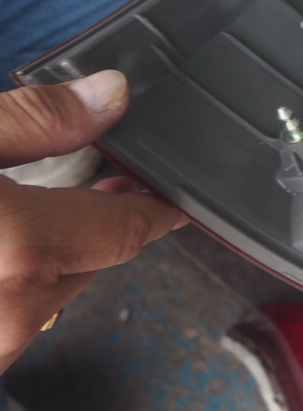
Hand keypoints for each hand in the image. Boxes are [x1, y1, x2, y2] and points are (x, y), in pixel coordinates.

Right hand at [0, 71, 185, 372]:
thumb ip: (32, 120)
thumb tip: (109, 95)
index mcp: (17, 250)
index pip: (124, 229)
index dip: (155, 208)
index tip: (177, 196)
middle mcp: (4, 315)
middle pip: (86, 264)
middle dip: (96, 222)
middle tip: (103, 182)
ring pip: (39, 296)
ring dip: (44, 255)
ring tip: (38, 207)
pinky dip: (6, 280)